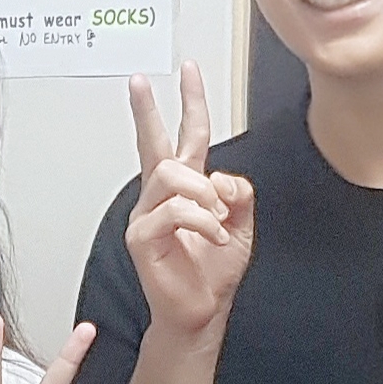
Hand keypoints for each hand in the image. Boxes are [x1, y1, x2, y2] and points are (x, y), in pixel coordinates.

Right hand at [123, 61, 253, 337]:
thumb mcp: (243, 223)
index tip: (188, 70)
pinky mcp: (141, 236)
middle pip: (154, 143)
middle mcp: (162, 196)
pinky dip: (203, 222)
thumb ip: (239, 191)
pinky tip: (214, 237)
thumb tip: (221, 178)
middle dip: (148, 109)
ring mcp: (147, 214)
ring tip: (218, 218)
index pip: (189, 135)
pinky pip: (175, 211)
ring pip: (173, 176)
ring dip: (204, 194)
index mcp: (187, 188)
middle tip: (139, 82)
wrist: (201, 312)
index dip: (191, 101)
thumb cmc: (213, 273)